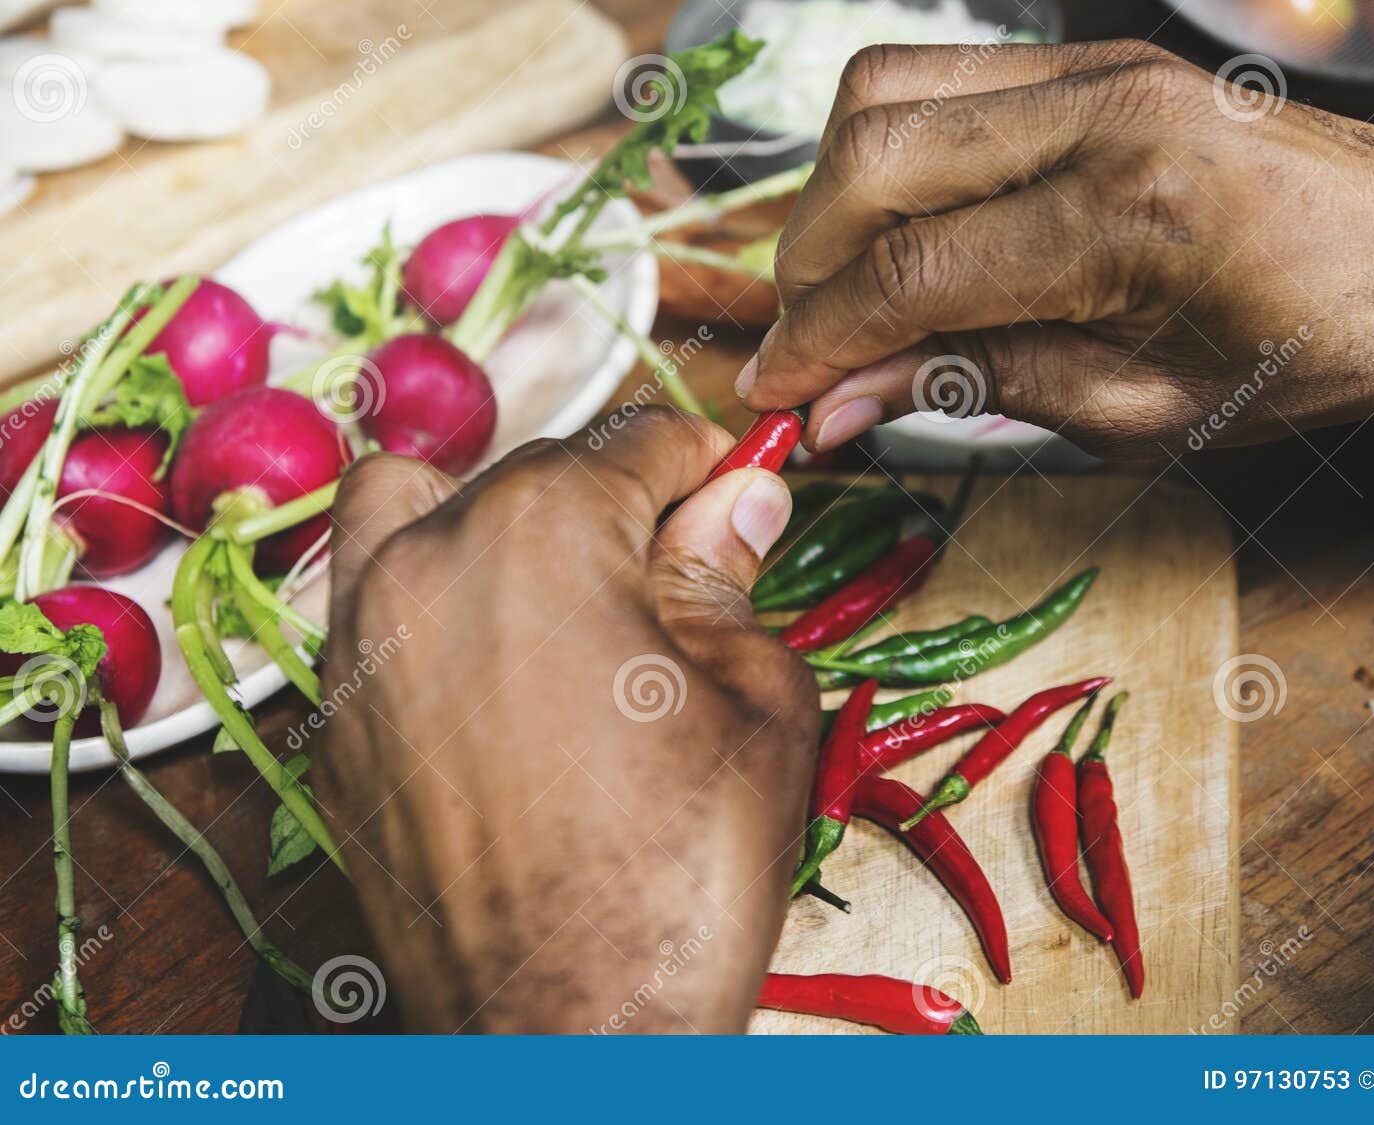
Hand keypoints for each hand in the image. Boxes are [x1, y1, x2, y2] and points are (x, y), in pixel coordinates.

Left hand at [313, 408, 817, 1032]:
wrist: (570, 1034)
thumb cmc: (680, 873)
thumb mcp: (756, 701)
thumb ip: (729, 576)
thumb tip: (736, 500)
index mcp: (541, 531)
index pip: (635, 439)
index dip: (704, 459)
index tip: (734, 486)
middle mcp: (426, 562)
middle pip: (532, 467)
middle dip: (615, 499)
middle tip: (679, 568)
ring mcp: (361, 646)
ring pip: (407, 506)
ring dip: (489, 515)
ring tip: (560, 589)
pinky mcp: (333, 726)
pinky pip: (373, 610)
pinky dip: (433, 600)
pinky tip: (503, 674)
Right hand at [739, 42, 1373, 455]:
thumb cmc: (1309, 347)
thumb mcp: (1146, 412)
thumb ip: (984, 388)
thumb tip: (847, 398)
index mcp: (1128, 219)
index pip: (911, 274)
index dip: (819, 343)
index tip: (774, 396)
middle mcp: (1102, 115)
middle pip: (872, 161)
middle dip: (806, 268)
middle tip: (803, 349)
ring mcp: (1094, 67)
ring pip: (883, 94)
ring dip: (832, 198)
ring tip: (842, 288)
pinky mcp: (1090, 57)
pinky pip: (937, 78)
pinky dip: (885, 152)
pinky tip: (899, 225)